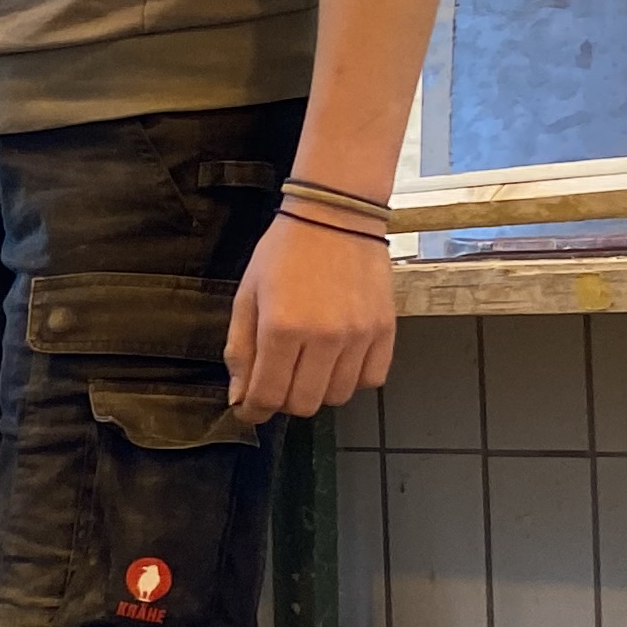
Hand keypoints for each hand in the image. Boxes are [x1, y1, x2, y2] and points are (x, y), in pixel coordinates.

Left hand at [227, 214, 394, 421]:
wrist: (336, 217)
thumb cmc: (284, 252)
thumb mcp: (247, 296)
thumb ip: (241, 350)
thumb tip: (239, 396)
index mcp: (282, 328)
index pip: (268, 395)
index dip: (254, 410)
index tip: (250, 409)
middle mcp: (324, 338)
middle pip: (304, 404)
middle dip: (284, 400)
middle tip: (277, 380)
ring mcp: (359, 336)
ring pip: (338, 397)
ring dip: (318, 390)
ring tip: (307, 364)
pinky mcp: (386, 330)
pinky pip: (371, 379)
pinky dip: (352, 379)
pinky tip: (337, 359)